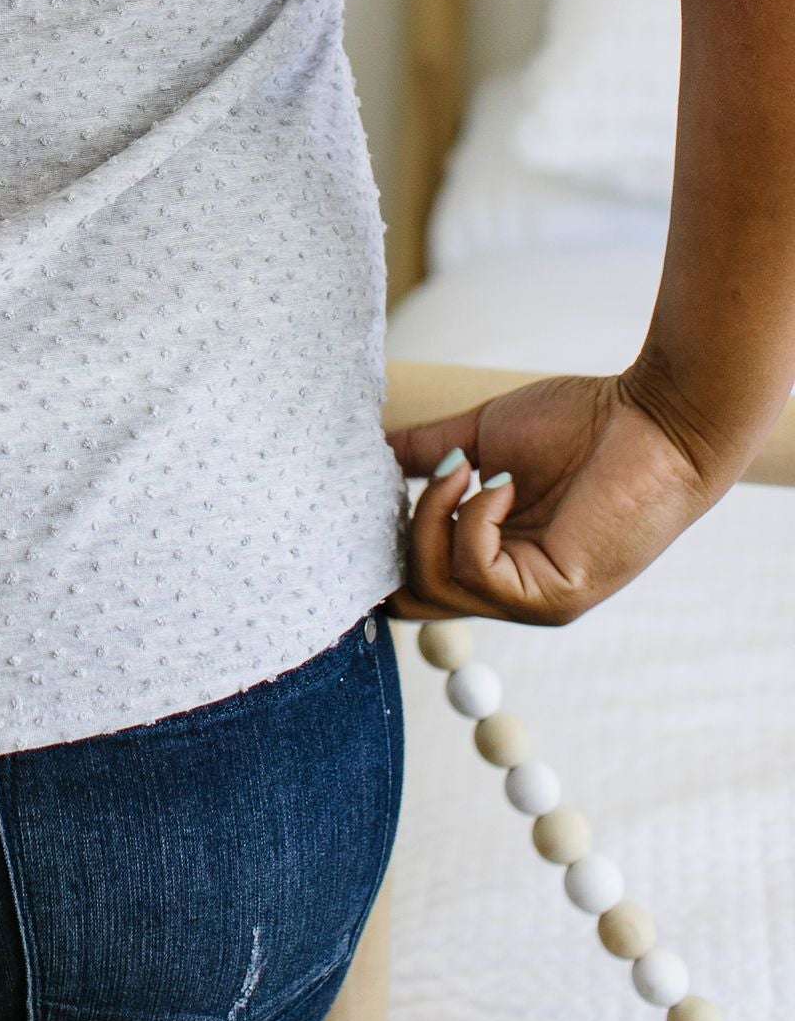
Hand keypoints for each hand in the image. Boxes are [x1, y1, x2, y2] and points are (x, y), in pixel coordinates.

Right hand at [385, 373, 714, 625]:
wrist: (656, 419)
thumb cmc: (582, 423)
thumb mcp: (480, 438)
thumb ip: (422, 454)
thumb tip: (365, 450)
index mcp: (493, 561)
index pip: (410, 588)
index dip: (377, 549)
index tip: (365, 492)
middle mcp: (509, 592)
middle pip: (407, 598)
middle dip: (391, 536)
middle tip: (414, 476)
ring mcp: (531, 600)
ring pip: (432, 587)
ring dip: (432, 514)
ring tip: (466, 466)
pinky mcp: (554, 597)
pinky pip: (475, 572)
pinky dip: (474, 517)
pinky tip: (501, 481)